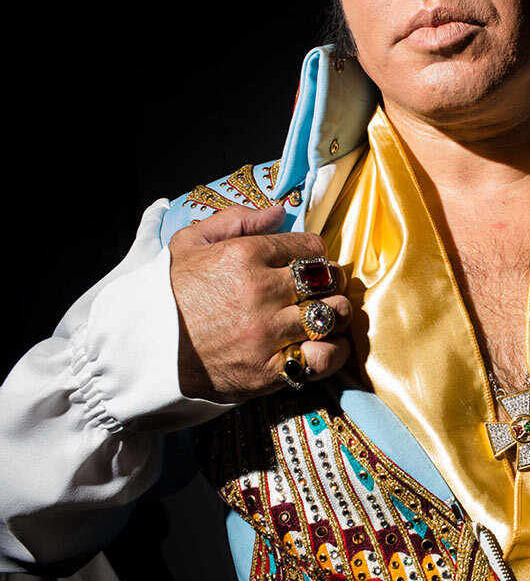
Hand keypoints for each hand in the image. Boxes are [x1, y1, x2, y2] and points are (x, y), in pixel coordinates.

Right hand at [169, 205, 351, 402]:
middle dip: (331, 282)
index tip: (308, 265)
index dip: (315, 255)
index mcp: (244, 256)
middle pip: (328, 279)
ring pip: (334, 315)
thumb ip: (237, 220)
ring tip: (325, 316)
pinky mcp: (270, 369)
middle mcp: (261, 291)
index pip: (311, 247)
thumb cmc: (165, 296)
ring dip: (337, 314)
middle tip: (322, 290)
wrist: (141, 353)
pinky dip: (334, 351)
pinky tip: (325, 346)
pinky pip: (324, 357)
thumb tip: (280, 210)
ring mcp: (267, 332)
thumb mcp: (189, 243)